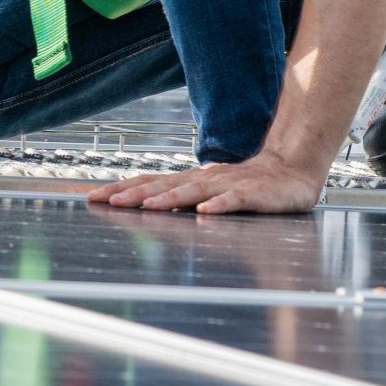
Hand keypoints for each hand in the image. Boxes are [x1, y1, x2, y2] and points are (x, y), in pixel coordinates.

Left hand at [87, 148, 325, 214]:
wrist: (291, 172)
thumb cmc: (248, 187)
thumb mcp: (213, 197)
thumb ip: (187, 205)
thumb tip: (151, 213)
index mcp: (191, 181)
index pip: (150, 183)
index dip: (122, 189)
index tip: (93, 196)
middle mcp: (204, 179)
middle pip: (163, 184)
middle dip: (133, 193)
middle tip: (106, 201)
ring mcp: (228, 185)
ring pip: (194, 191)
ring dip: (170, 198)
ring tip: (148, 206)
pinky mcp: (254, 194)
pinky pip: (235, 201)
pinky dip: (220, 205)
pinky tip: (206, 212)